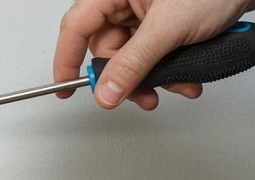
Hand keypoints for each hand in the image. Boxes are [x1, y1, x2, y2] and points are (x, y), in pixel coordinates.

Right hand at [55, 0, 254, 109]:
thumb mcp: (169, 28)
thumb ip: (134, 64)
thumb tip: (106, 93)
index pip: (76, 27)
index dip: (67, 60)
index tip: (66, 90)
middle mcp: (127, 1)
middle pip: (107, 49)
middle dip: (127, 78)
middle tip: (141, 95)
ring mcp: (147, 13)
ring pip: (133, 58)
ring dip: (154, 79)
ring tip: (176, 85)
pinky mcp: (166, 25)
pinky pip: (155, 56)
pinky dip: (170, 71)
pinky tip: (188, 77)